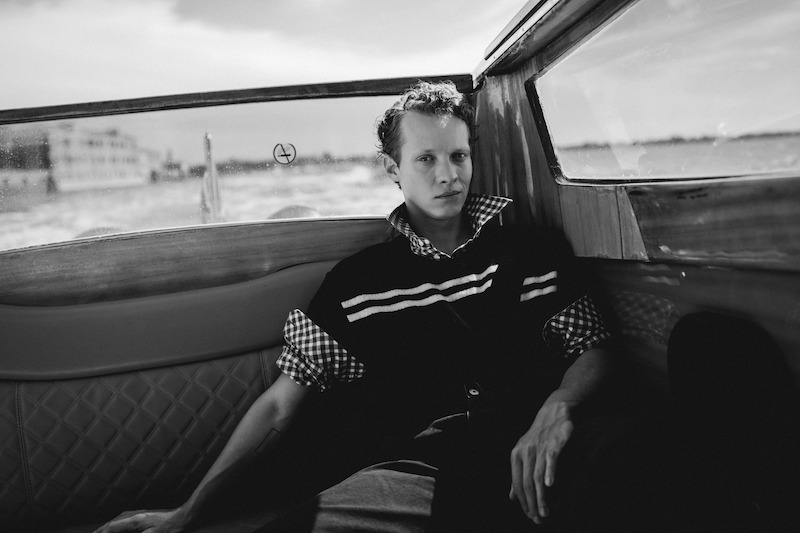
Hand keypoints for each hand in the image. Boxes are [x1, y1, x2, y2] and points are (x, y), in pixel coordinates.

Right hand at [93, 507, 189, 532]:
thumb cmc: (169, 528)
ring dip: (108, 528)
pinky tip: (115, 529)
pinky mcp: (141, 516)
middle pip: (111, 523)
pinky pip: (123, 521)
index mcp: (133, 520)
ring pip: (116, 521)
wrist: (182, 517)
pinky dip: (116, 526)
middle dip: (101, 531)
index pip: (110, 527)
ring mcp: (137, 514)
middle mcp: (133, 515)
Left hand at [509, 400, 574, 523]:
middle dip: (531, 504)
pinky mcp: (553, 443)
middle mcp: (525, 452)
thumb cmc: (538, 437)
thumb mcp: (524, 454)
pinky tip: (549, 485)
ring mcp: (538, 448)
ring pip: (537, 476)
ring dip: (541, 496)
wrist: (553, 414)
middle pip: (526, 483)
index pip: (517, 484)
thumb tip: (511, 496)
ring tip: (545, 511)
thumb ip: (518, 475)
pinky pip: (550, 459)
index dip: (523, 502)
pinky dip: (549, 472)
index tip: (530, 515)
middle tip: (538, 519)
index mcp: (516, 456)